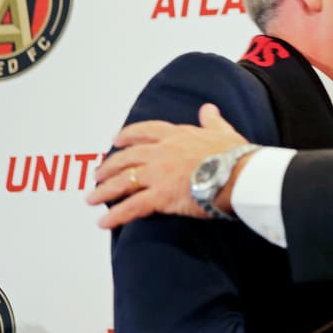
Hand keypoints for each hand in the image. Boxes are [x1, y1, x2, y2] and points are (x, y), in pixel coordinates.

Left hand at [86, 103, 247, 228]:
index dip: (128, 136)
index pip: (145, 131)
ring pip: (122, 181)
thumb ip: (212, 121)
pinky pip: (131, 207)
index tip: (116, 140)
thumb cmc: (236, 155)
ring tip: (92, 198)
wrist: (240, 174)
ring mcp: (158, 174)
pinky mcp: (159, 196)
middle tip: (98, 174)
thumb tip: (209, 109)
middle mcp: (161, 152)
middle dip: (109, 167)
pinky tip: (103, 223)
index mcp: (176, 135)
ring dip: (104, 190)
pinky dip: (116, 216)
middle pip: (126, 158)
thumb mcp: (223, 132)